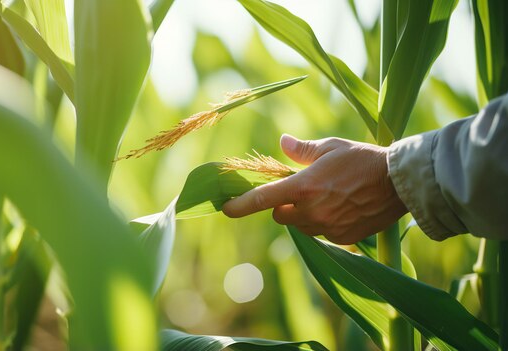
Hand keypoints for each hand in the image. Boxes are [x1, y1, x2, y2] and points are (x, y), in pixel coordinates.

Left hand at [222, 134, 407, 243]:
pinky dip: (322, 223)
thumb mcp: (331, 147)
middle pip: (279, 215)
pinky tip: (340, 208)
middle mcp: (311, 211)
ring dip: (302, 215)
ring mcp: (327, 227)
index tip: (226, 209)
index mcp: (303, 187)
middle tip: (300, 189)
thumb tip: (282, 142)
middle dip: (282, 204)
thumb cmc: (364, 159)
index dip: (240, 205)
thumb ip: (302, 150)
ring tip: (325, 196)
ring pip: (299, 226)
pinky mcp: (342, 238)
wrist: (401, 182)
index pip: (262, 199)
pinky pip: (321, 233)